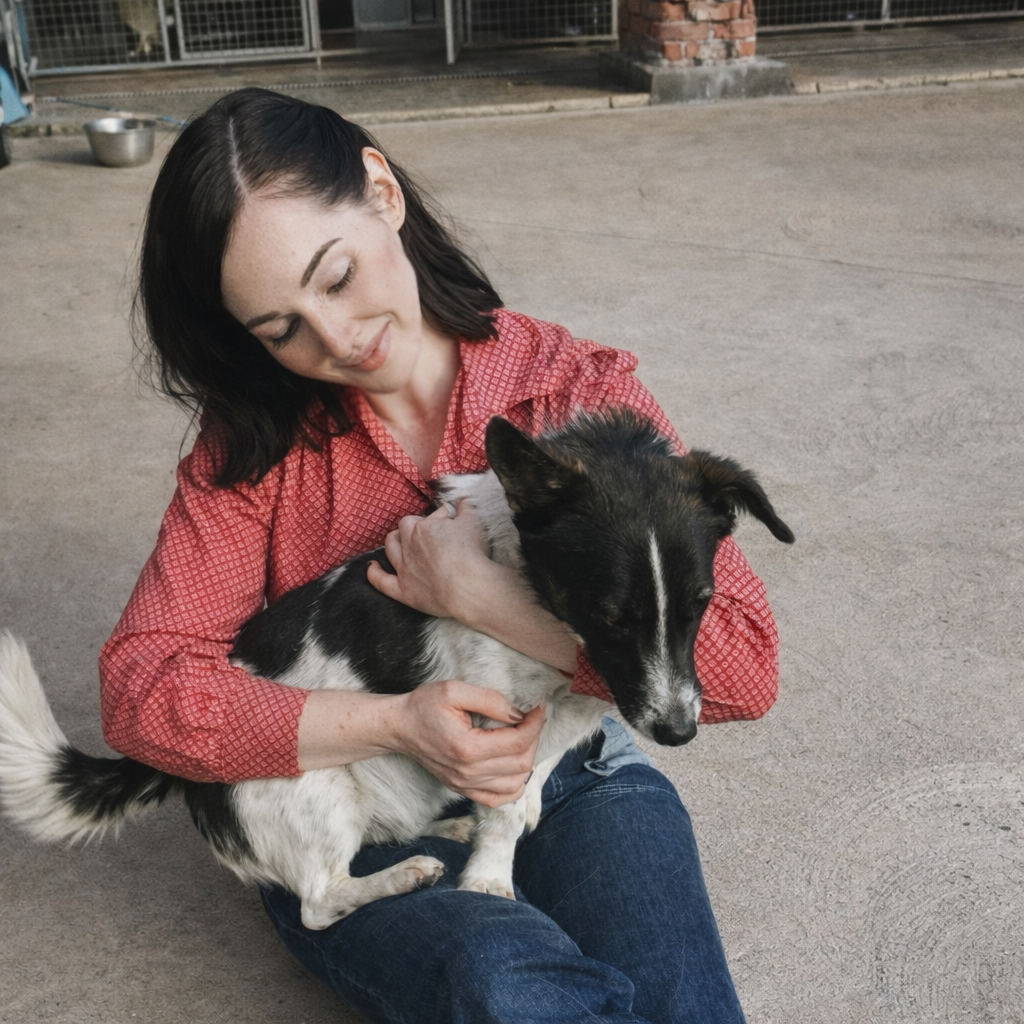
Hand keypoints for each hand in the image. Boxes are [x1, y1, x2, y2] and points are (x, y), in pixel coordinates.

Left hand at [366, 500, 493, 619]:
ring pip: (391, 548)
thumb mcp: (474, 521)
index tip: (454, 520)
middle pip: (405, 526)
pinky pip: (381, 581)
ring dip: (394, 541)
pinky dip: (374, 573)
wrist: (468, 587)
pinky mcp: (403, 590)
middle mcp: (410, 544)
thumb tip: (463, 499)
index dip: (444, 516)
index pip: (433, 515)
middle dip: (414, 524)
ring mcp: (404, 568)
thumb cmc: (471, 553)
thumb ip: (467, 507)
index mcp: (425, 526)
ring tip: (400, 539)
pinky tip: (372, 567)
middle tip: (429, 530)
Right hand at [390, 679, 544, 807]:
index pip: (518, 742)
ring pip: (515, 784)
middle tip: (531, 718)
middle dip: (534, 738)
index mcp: (467, 748)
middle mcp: (468, 773)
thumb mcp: (454, 690)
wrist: (399, 727)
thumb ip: (490, 700)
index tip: (538, 708)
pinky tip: (513, 764)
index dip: (535, 724)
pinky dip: (514, 784)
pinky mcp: (463, 790)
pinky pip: (499, 799)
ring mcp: (465, 785)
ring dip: (527, 760)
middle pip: (521, 763)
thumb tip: (518, 713)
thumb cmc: (424, 706)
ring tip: (522, 737)